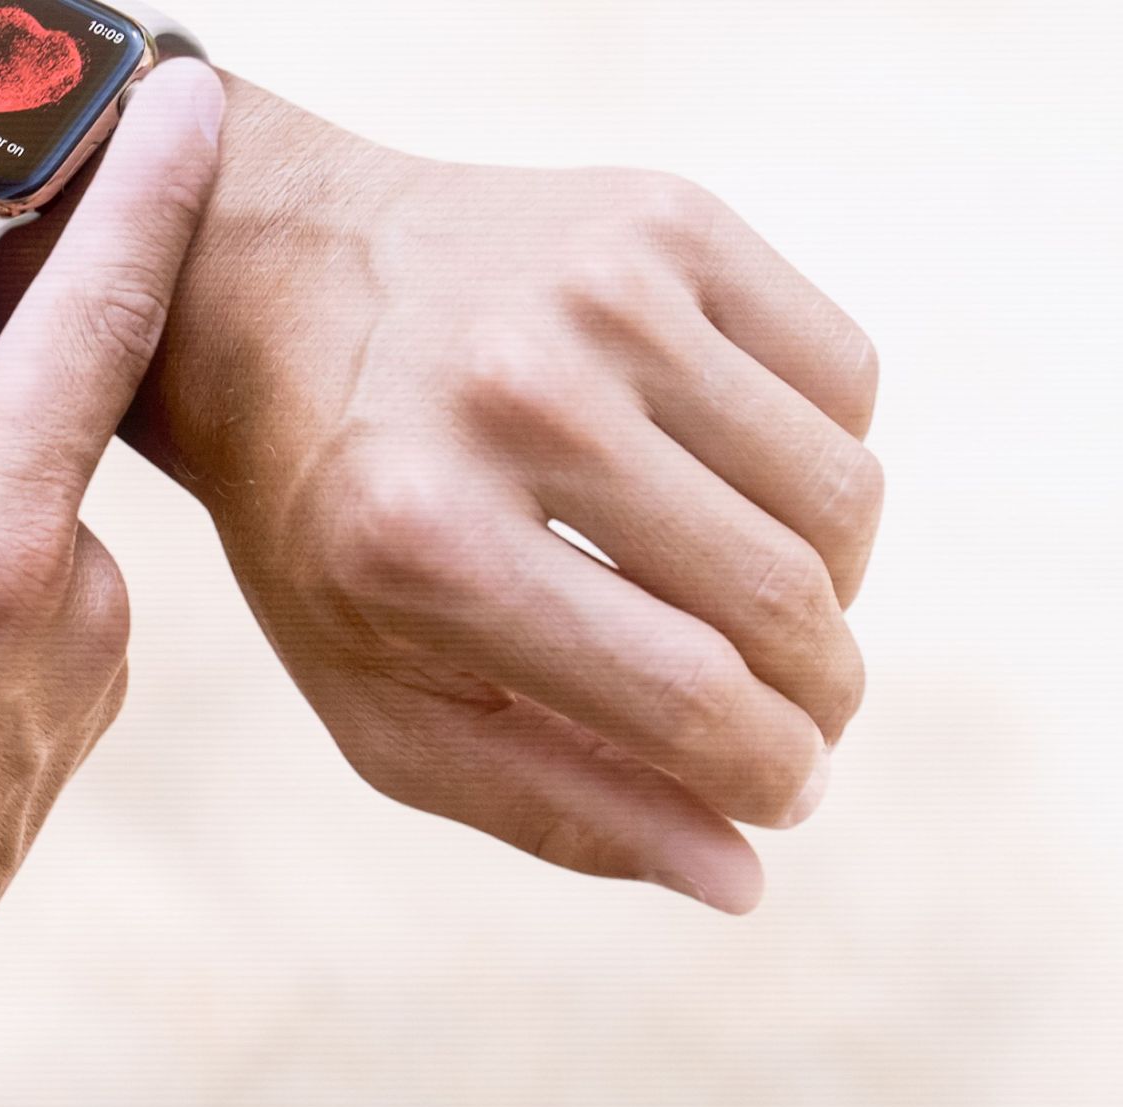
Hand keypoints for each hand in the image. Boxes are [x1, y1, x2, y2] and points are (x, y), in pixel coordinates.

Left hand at [100, 87, 882, 914]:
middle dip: (821, 694)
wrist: (275, 292)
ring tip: (756, 601)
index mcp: (424, 539)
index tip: (784, 791)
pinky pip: (846, 379)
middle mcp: (513, 397)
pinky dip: (822, 456)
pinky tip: (730, 478)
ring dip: (832, 583)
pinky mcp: (666, 215)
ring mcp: (598, 289)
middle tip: (796, 712)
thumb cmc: (333, 534)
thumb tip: (744, 875)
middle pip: (784, 601)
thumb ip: (555, 804)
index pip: (692, 701)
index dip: (772, 776)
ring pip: (843, 494)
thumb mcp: (384, 700)